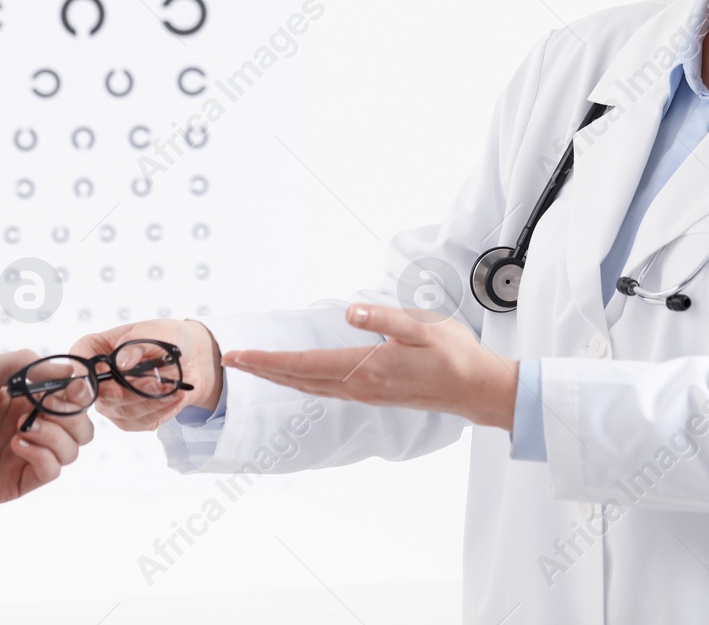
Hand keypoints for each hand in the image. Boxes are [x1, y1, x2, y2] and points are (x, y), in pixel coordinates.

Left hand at [0, 350, 93, 539]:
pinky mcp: (15, 482)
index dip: (77, 392)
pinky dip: (45, 455)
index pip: (69, 396)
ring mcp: (23, 455)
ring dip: (58, 435)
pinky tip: (16, 444)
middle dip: (73, 417)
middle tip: (49, 410)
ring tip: (23, 430)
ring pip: (71, 450)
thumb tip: (65, 369)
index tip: (70, 388)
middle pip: (80, 426)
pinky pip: (51, 472)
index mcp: (22, 398)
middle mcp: (27, 425)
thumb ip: (22, 363)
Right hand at [69, 319, 221, 431]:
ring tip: (171, 387)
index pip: (79, 359)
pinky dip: (160, 411)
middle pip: (99, 394)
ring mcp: (114, 401)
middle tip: (155, 382)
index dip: (84, 371)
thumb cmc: (169, 337)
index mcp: (98, 349)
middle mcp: (101, 378)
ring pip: (122, 411)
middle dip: (130, 391)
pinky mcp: (132, 417)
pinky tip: (174, 397)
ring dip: (150, 401)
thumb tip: (121, 363)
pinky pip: (140, 422)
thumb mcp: (155, 330)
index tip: (102, 374)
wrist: (195, 357)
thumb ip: (135, 343)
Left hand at [220, 303, 517, 428]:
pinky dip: (302, 383)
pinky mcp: (373, 396)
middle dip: (263, 371)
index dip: (268, 362)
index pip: (303, 366)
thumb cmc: (453, 354)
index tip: (239, 357)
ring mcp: (365, 395)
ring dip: (280, 378)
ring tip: (255, 368)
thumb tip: (350, 312)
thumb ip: (384, 318)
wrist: (476, 390)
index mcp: (365, 368)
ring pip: (310, 388)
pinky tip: (296, 378)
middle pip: (299, 380)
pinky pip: (326, 391)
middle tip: (232, 361)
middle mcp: (359, 387)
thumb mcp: (422, 327)